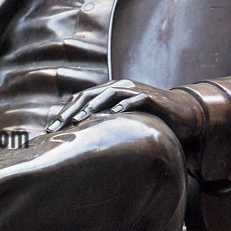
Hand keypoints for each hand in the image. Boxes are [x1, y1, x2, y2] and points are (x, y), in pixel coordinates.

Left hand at [46, 79, 203, 144]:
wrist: (181, 113)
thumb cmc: (148, 119)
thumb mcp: (121, 123)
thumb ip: (102, 126)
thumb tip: (78, 142)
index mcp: (107, 92)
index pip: (79, 100)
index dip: (64, 113)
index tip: (50, 130)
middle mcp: (118, 87)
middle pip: (88, 95)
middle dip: (71, 111)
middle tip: (58, 127)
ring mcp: (133, 90)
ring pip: (108, 93)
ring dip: (93, 105)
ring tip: (79, 119)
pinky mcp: (150, 97)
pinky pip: (135, 99)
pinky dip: (124, 105)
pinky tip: (114, 114)